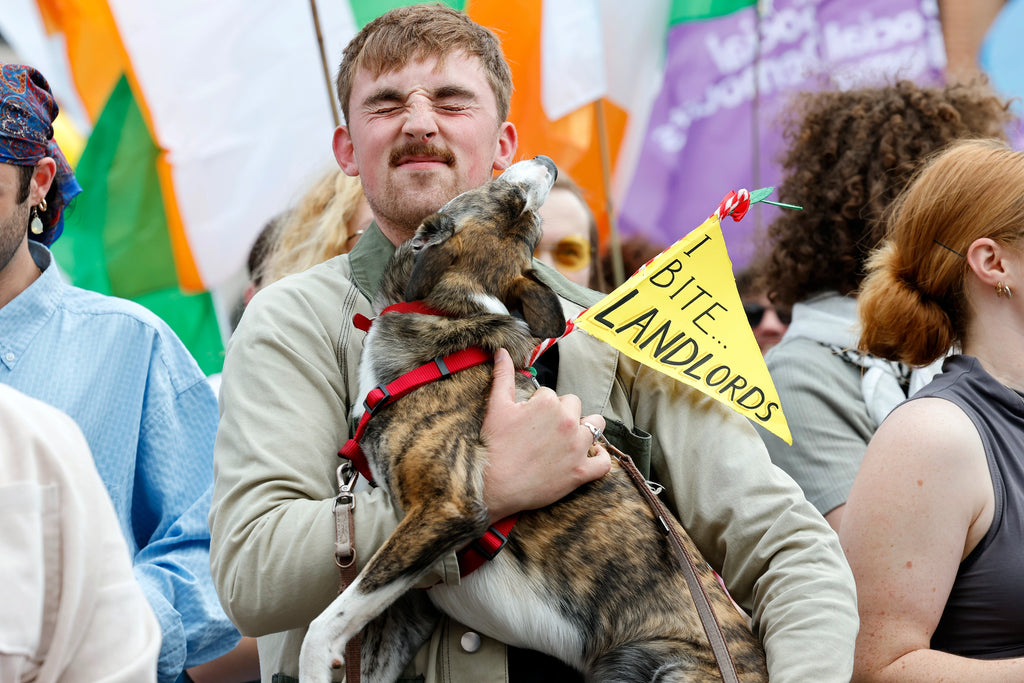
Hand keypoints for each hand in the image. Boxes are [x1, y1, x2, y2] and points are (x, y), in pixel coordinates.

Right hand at [481, 349, 610, 522]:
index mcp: (548, 402)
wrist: (493, 485)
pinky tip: (590, 455)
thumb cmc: (493, 445)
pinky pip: (604, 462)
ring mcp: (577, 447)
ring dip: (586, 428)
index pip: (551, 395)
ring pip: (596, 425)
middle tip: (545, 430)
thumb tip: (502, 351)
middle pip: (575, 405)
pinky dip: (600, 458)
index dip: (539, 406)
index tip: (529, 421)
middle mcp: (567, 421)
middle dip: (563, 413)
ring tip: (570, 437)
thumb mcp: (496, 406)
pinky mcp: (581, 472)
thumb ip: (503, 375)